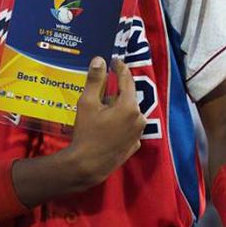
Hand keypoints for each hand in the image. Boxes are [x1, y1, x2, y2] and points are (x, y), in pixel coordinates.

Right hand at [67, 56, 145, 188]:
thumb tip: (99, 60)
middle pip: (128, 97)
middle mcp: (139, 118)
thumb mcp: (87, 103)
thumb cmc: (86, 133)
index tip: (113, 60)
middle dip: (116, 90)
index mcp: (129, 106)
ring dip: (118, 107)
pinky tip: (107, 125)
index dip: (119, 68)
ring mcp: (138, 133)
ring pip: (129, 112)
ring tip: (102, 108)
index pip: (127, 79)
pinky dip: (120, 122)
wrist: (88, 166)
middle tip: (103, 87)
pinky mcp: (134, 145)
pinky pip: (129, 126)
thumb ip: (95, 80)